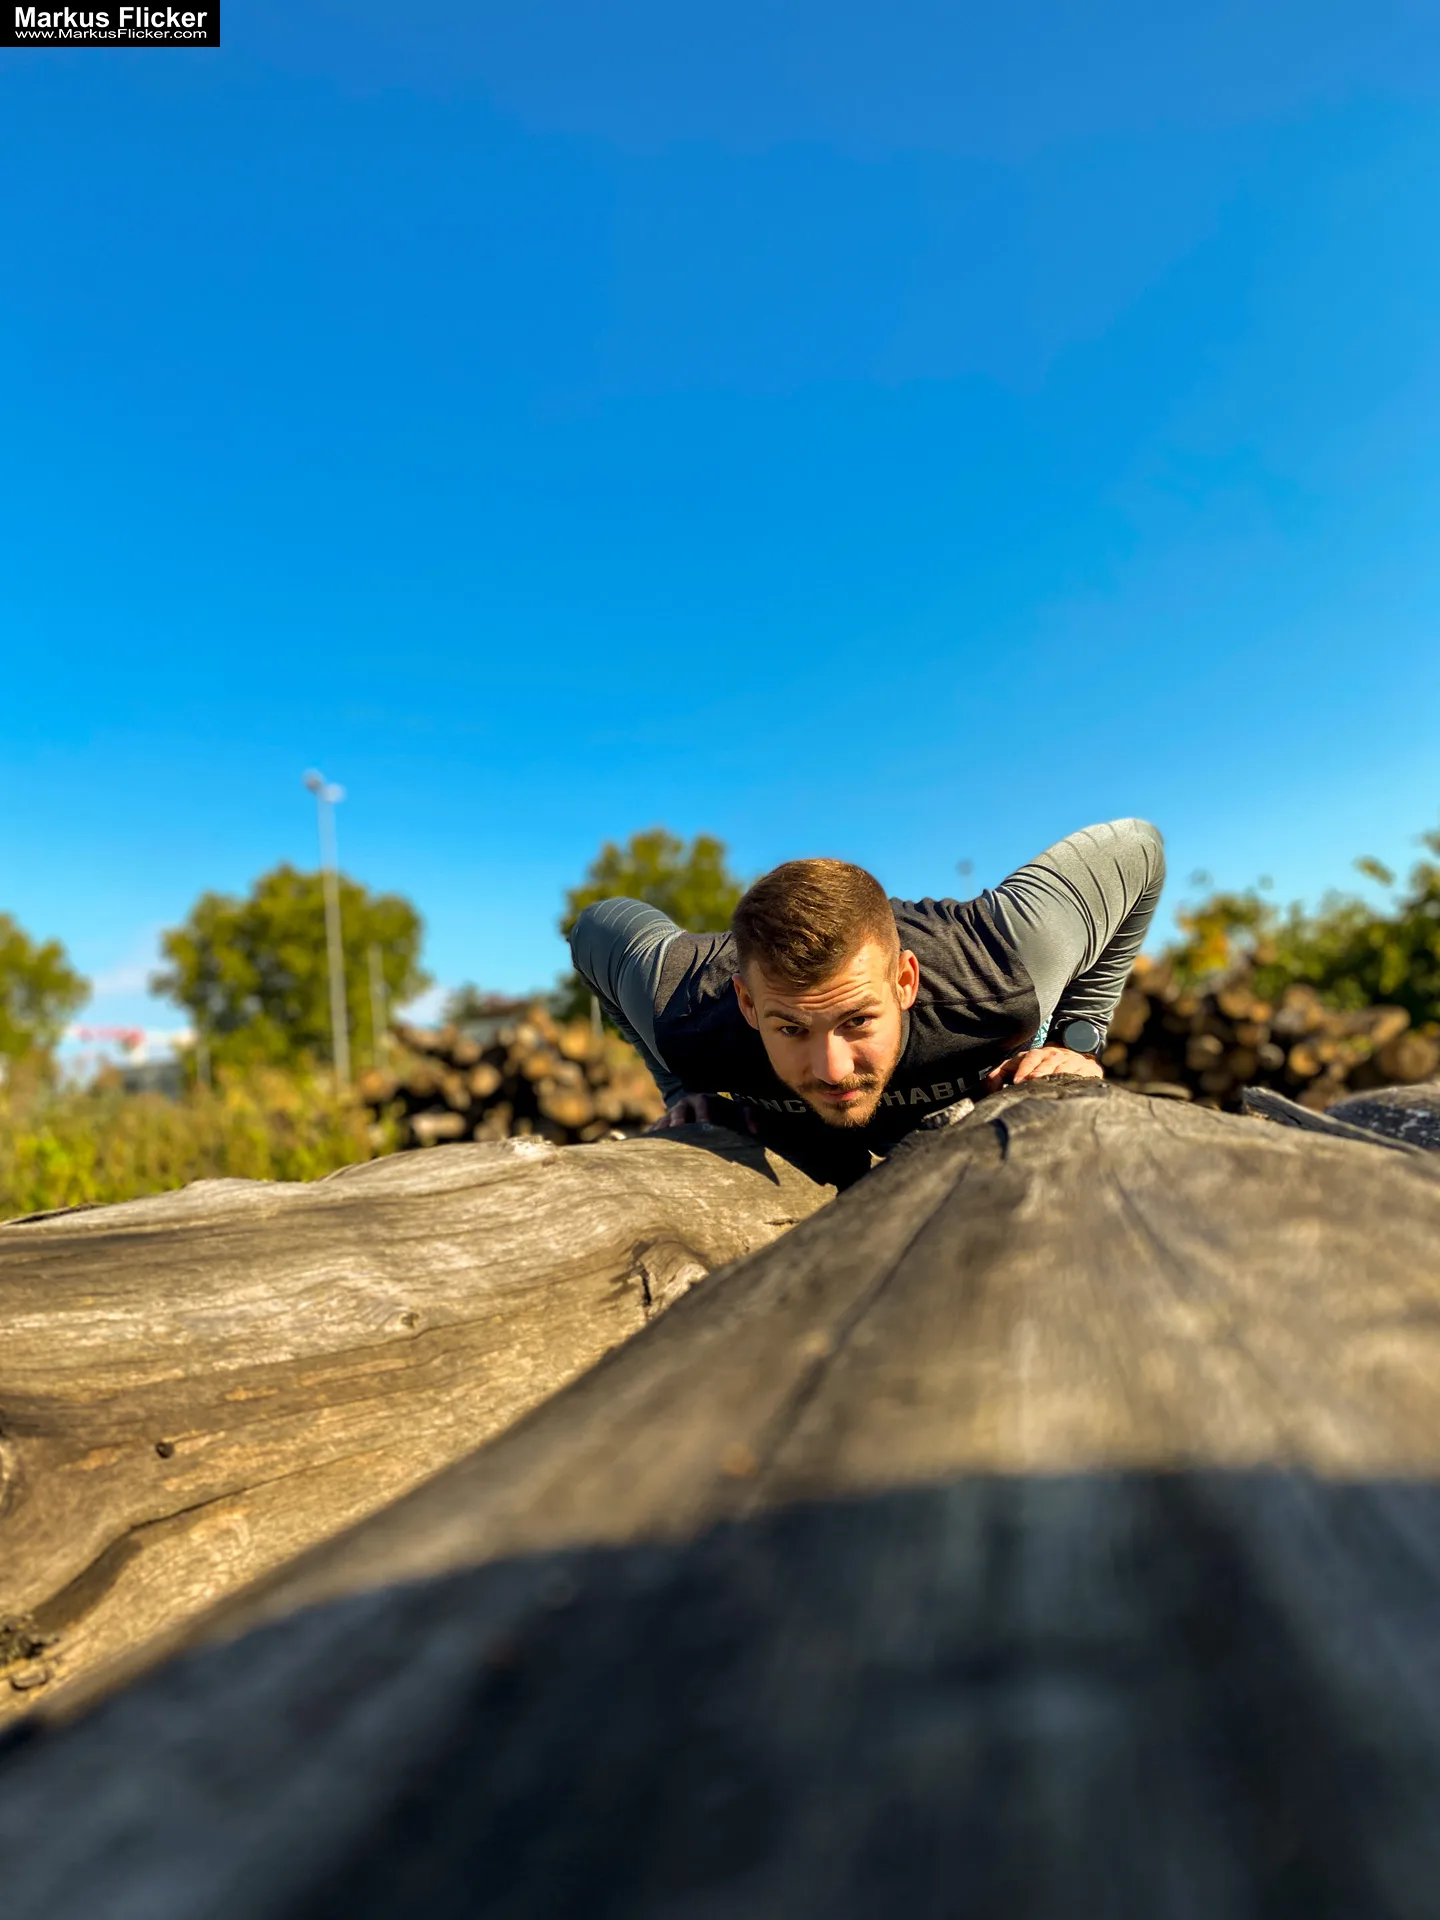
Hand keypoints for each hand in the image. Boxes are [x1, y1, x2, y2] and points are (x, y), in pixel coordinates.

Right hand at [645, 1094, 760, 1134]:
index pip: (703, 1103)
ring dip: (664, 1130)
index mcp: (704, 1099)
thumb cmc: (724, 1113)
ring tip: (660, 1143)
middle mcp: (685, 1104)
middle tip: (678, 1130)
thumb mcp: (737, 1112)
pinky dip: (653, 1138)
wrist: (705, 1110)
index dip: (704, 1113)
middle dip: (678, 1120)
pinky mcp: (663, 1125)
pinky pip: (655, 1130)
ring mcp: (671, 1114)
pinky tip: (649, 1149)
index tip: (707, 1125)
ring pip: (665, 1120)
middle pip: (679, 1110)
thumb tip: (756, 1129)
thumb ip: (749, 1116)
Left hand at [981, 1046, 1103, 1089]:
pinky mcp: (1088, 1069)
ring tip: (1050, 1083)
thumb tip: (987, 1086)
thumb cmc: (1044, 1065)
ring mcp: (1073, 1061)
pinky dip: (1079, 1078)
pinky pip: (1084, 1073)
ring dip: (1056, 1074)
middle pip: (1047, 1062)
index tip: (1017, 1081)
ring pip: (1064, 1067)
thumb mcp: (1022, 1065)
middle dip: (1039, 1071)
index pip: (1029, 1058)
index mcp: (1039, 1054)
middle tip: (1032, 1081)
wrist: (1077, 1055)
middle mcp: (1055, 1055)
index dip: (1023, 1068)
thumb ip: (1001, 1073)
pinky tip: (1074, 1084)